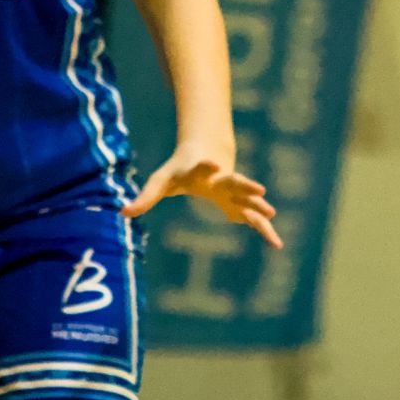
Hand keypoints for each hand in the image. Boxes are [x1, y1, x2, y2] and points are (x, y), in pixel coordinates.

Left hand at [124, 143, 281, 248]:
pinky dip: (264, 230)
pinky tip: (276, 244)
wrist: (208, 155)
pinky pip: (254, 218)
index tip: (213, 163)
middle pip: (235, 180)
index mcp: (201, 170)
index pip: (203, 166)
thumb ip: (144, 198)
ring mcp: (234, 191)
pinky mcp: (239, 204)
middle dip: (246, 184)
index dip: (207, 165)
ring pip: (249, 199)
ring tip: (271, 215)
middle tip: (260, 189)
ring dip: (259, 206)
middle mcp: (222, 179)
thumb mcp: (160, 182)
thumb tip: (122, 213)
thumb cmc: (179, 171)